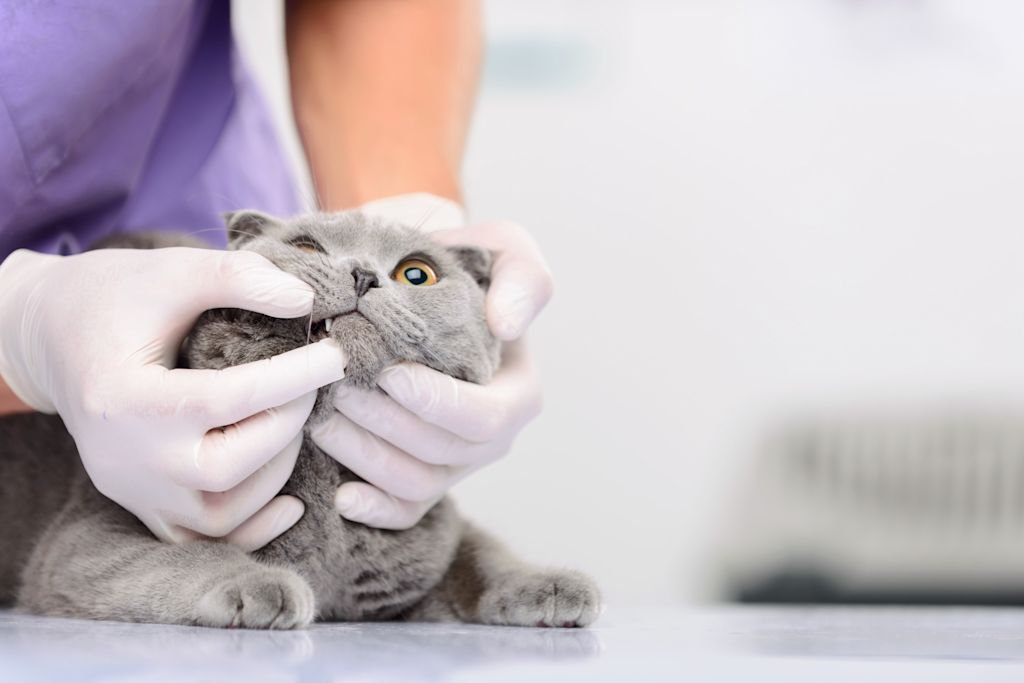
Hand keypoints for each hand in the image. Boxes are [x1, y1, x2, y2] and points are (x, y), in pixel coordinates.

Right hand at [0, 247, 346, 548]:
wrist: (51, 334)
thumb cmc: (113, 296)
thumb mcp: (173, 271)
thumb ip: (238, 278)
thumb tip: (305, 302)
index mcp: (122, 398)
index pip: (225, 400)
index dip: (291, 378)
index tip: (334, 355)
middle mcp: (122, 458)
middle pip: (222, 469)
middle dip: (285, 426)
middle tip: (313, 385)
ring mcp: (130, 489)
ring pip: (217, 516)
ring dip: (275, 474)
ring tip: (295, 422)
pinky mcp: (141, 503)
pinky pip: (199, 540)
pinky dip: (250, 526)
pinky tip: (289, 499)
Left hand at [313, 195, 553, 528]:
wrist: (404, 279)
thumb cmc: (455, 263)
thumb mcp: (501, 247)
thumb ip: (522, 276)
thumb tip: (506, 326)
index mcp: (517, 390)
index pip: (487, 419)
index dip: (438, 405)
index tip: (389, 372)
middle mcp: (491, 436)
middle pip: (443, 453)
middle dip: (385, 422)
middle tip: (338, 383)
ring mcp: (453, 462)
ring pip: (414, 481)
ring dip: (364, 453)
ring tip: (322, 414)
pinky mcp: (417, 477)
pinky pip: (401, 510)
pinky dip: (372, 508)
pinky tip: (342, 493)